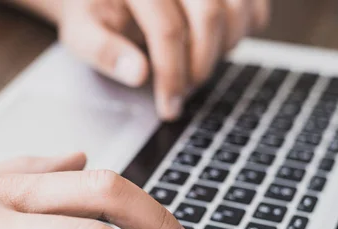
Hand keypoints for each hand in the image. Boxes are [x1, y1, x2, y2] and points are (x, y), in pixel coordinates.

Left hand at [57, 0, 269, 119]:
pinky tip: (216, 46)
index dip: (172, 76)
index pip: (167, 29)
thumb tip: (137, 74)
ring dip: (224, 48)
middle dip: (201, 65)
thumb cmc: (94, 9)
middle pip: (210, 14)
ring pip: (237, 7)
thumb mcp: (83, 31)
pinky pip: (254, 5)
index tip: (169, 108)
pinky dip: (244, 30)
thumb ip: (104, 51)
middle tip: (184, 92)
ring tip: (196, 67)